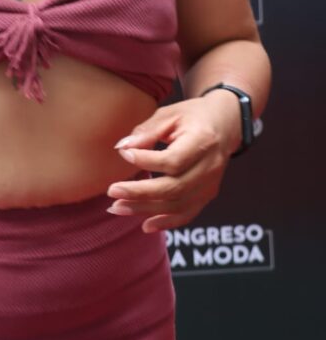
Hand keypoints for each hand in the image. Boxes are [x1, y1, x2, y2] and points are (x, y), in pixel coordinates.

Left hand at [106, 93, 240, 233]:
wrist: (226, 124)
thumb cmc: (193, 115)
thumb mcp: (170, 114)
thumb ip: (147, 131)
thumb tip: (122, 147)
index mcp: (202, 140)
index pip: (173, 160)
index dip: (146, 161)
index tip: (124, 155)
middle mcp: (210, 166)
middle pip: (174, 188)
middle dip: (140, 193)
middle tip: (112, 191)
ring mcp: (211, 183)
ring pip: (178, 205)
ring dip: (146, 209)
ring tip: (118, 208)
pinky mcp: (208, 194)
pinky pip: (187, 214)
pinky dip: (166, 222)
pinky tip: (145, 225)